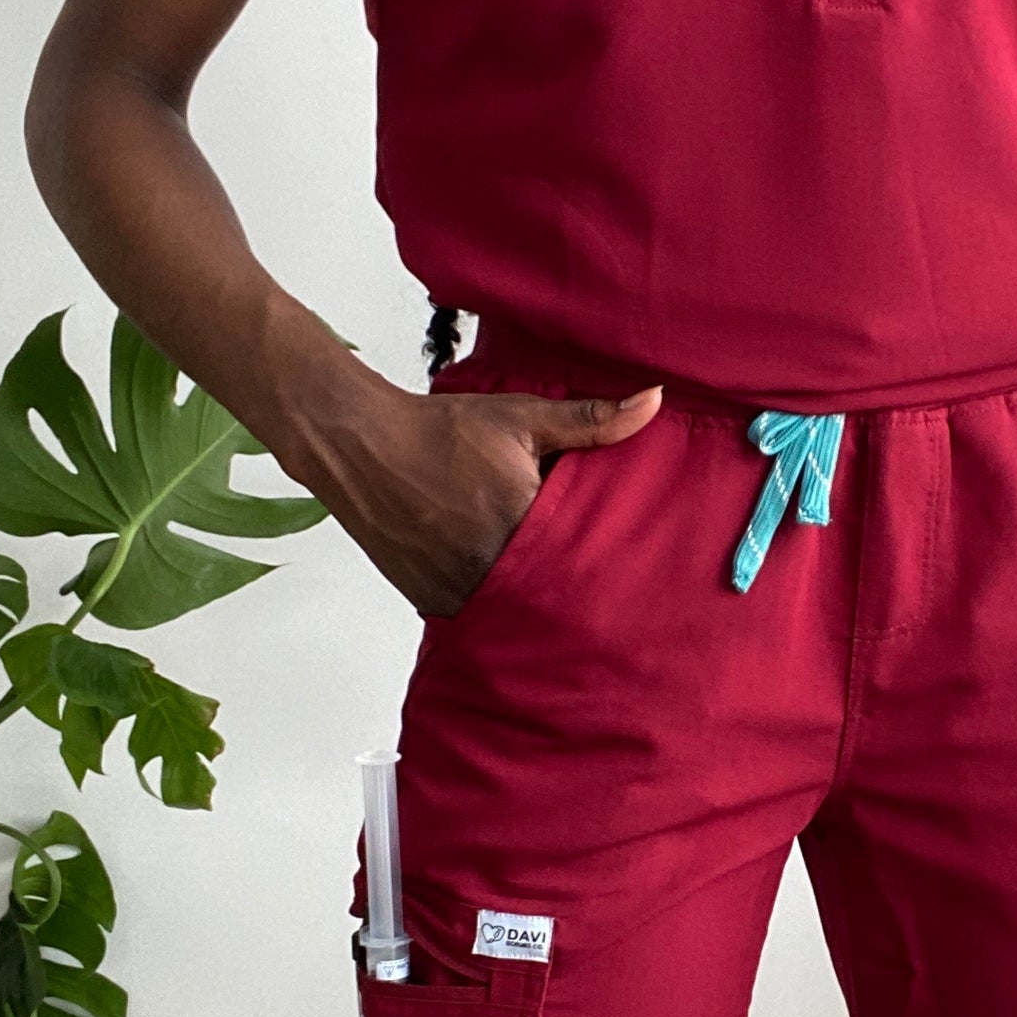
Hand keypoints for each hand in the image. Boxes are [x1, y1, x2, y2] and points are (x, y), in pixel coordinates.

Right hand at [275, 372, 664, 616]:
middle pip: (551, 591)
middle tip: (611, 595)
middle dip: (576, 588)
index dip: (608, 562)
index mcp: (521, 523)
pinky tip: (515, 594)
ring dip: (537, 602)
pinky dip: (498, 607)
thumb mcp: (522, 417)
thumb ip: (593, 420)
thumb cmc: (443, 430)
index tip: (633, 568)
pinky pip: (479, 615)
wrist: (363, 446)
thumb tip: (654, 401)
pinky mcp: (432, 602)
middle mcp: (489, 566)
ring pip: (515, 610)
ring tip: (565, 597)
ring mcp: (457, 590)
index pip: (584, 558)